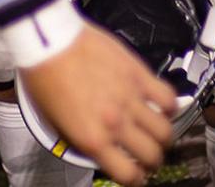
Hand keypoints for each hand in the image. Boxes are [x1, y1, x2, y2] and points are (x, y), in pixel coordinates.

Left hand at [19, 23, 175, 186]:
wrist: (48, 40)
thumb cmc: (45, 75)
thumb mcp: (55, 121)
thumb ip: (81, 140)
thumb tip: (97, 149)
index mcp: (92, 139)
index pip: (128, 174)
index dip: (135, 178)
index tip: (136, 173)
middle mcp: (115, 123)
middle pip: (152, 155)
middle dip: (153, 159)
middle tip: (149, 153)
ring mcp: (130, 98)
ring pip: (165, 130)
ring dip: (164, 135)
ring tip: (158, 131)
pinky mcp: (138, 74)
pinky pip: (168, 97)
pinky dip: (169, 105)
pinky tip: (161, 105)